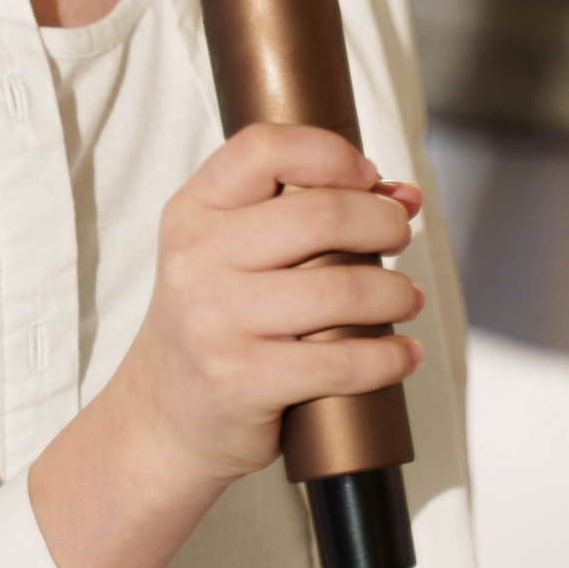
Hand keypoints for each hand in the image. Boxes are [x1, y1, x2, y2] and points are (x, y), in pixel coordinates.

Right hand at [116, 121, 425, 484]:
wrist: (162, 418)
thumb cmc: (216, 323)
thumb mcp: (231, 254)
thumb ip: (303, 211)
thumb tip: (403, 194)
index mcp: (193, 212)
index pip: (265, 149)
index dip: (331, 153)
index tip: (368, 178)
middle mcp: (196, 258)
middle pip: (322, 214)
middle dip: (383, 223)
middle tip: (400, 237)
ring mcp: (214, 322)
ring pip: (342, 288)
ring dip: (396, 293)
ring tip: (407, 299)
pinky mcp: (240, 381)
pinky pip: (341, 362)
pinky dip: (388, 358)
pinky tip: (403, 354)